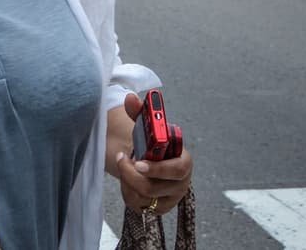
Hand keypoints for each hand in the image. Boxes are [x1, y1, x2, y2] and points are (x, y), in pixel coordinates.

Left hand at [114, 92, 193, 215]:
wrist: (151, 161)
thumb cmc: (151, 143)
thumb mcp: (147, 127)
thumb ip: (139, 112)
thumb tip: (130, 98)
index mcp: (184, 161)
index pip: (177, 170)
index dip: (157, 168)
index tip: (137, 162)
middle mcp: (181, 182)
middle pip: (153, 187)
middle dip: (130, 174)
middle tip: (121, 159)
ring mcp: (171, 197)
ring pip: (143, 196)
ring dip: (127, 180)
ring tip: (126, 166)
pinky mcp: (160, 208)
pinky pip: (138, 205)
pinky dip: (127, 192)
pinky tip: (128, 180)